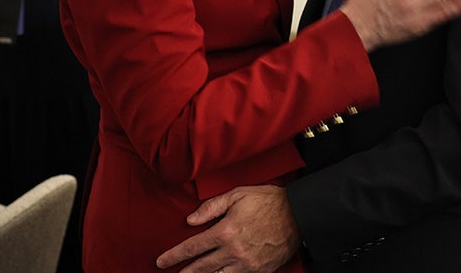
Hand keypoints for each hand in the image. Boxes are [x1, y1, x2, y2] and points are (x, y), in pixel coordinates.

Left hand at [155, 185, 298, 272]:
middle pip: (201, 268)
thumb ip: (211, 207)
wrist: (299, 215)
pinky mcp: (258, 271)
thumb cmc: (269, 201)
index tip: (161, 261)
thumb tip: (191, 220)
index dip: (173, 256)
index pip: (192, 248)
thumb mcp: (238, 194)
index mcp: (225, 231)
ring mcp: (246, 264)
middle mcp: (233, 251)